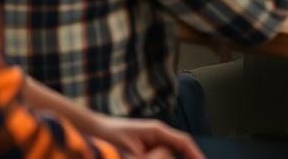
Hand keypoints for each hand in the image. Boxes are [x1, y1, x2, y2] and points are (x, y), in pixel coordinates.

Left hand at [89, 114, 203, 158]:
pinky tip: (141, 155)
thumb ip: (153, 155)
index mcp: (157, 130)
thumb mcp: (131, 150)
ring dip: (160, 156)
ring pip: (164, 155)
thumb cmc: (108, 136)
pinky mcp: (143, 151)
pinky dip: (158, 156)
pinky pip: (157, 155)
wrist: (91, 130)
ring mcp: (150, 143)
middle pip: (173, 152)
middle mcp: (156, 136)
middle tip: (158, 156)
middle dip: (174, 157)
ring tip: (134, 153)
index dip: (196, 153)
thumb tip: (168, 155)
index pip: (183, 142)